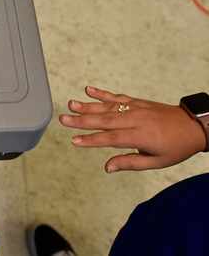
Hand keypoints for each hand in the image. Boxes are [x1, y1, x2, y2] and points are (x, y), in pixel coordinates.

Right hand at [59, 85, 205, 172]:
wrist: (194, 126)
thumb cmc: (176, 147)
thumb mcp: (157, 162)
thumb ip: (130, 162)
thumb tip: (108, 167)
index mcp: (140, 136)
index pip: (111, 138)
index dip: (91, 140)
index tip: (74, 141)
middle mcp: (136, 119)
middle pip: (104, 120)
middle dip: (82, 120)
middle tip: (63, 119)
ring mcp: (135, 108)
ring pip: (107, 107)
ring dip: (87, 105)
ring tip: (70, 104)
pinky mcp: (137, 102)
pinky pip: (117, 96)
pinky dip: (102, 93)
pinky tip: (88, 90)